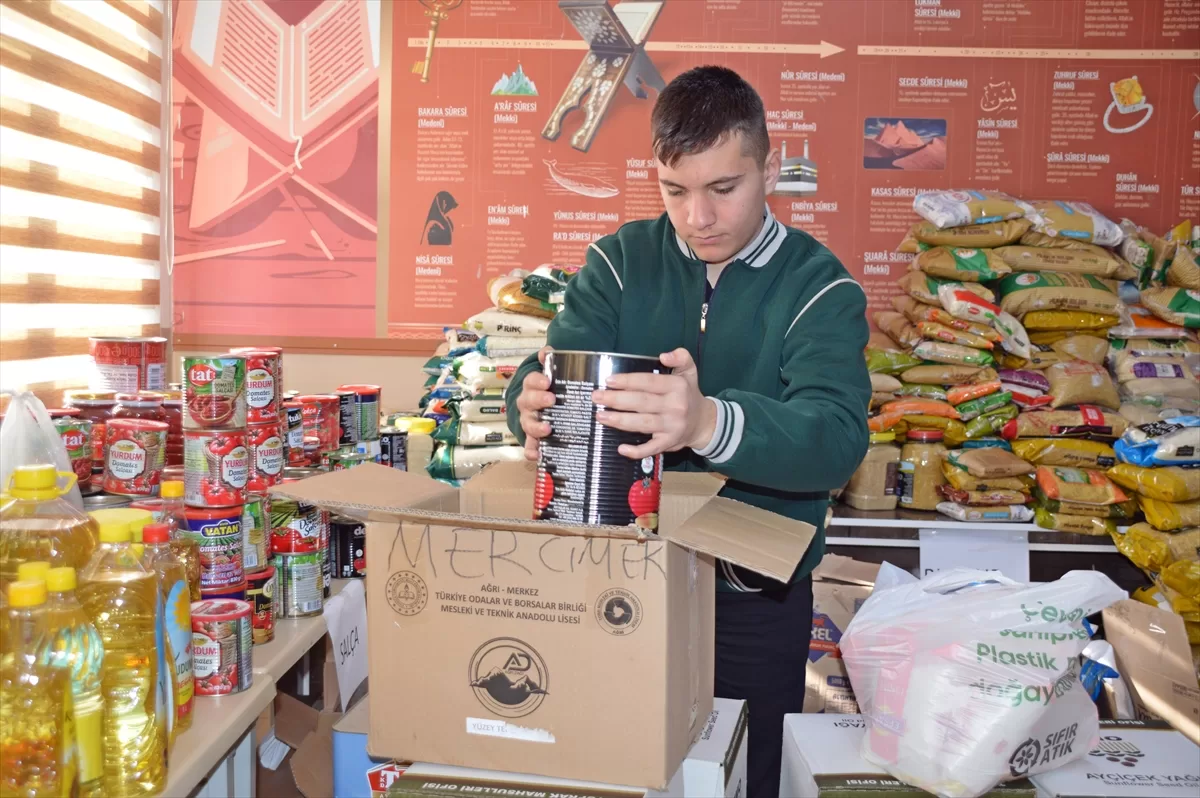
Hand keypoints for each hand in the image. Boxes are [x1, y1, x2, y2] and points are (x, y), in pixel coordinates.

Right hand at [516, 346, 554, 460]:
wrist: (544, 403)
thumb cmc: (550, 387)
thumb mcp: (552, 372)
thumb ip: (550, 360)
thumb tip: (548, 351)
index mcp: (532, 387)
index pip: (530, 381)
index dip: (537, 381)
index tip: (548, 381)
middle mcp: (527, 404)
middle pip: (528, 402)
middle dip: (538, 400)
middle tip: (551, 400)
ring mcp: (529, 421)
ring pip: (528, 424)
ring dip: (536, 427)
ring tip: (547, 429)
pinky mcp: (534, 438)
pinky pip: (530, 445)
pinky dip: (531, 451)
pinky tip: (536, 456)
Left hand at [592, 348, 716, 459]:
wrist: (704, 423)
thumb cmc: (688, 395)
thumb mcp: (689, 371)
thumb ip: (681, 357)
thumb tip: (665, 355)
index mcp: (677, 387)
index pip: (648, 382)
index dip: (628, 381)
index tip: (609, 381)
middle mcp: (675, 406)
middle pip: (641, 402)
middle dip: (616, 400)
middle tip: (596, 397)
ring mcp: (672, 426)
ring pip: (642, 424)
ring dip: (619, 421)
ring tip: (600, 416)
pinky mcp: (669, 443)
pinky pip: (651, 449)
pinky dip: (636, 451)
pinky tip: (621, 449)